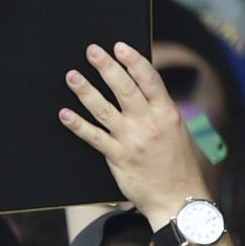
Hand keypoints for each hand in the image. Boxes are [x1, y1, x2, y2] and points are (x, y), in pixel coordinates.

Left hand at [59, 41, 208, 220]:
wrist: (178, 199)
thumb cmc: (179, 166)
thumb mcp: (178, 132)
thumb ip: (160, 112)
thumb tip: (143, 91)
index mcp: (168, 114)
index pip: (149, 79)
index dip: (133, 60)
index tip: (119, 46)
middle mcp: (150, 123)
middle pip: (125, 88)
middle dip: (107, 67)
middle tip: (92, 51)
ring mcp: (132, 140)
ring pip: (104, 110)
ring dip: (86, 91)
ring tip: (72, 76)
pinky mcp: (118, 157)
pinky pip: (94, 137)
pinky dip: (78, 125)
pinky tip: (65, 114)